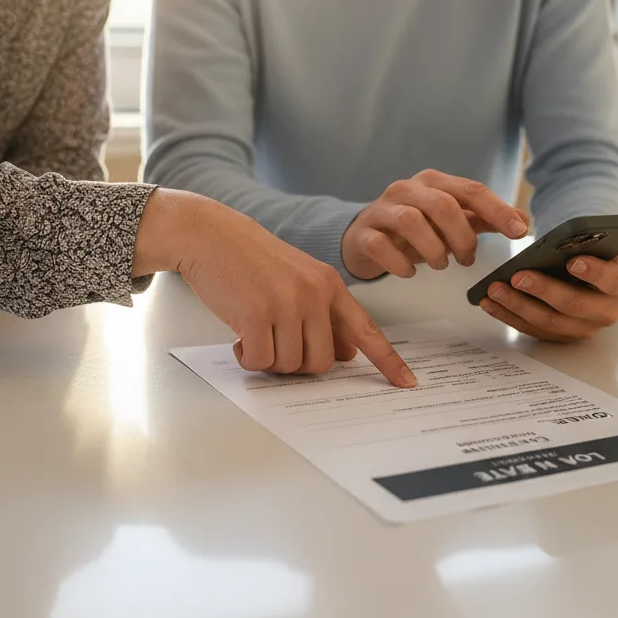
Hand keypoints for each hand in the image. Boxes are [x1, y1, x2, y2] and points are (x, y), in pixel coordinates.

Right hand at [132, 190, 416, 386]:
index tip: (407, 383)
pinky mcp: (257, 314)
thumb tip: (345, 355)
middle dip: (296, 364)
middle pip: (321, 362)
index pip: (367, 330)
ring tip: (255, 334)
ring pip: (291, 365)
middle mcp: (315, 294)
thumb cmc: (251, 261)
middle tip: (275, 345)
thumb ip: (324, 315)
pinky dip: (248, 359)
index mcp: (331, 285)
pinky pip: (261, 361)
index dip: (388, 361)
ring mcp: (287, 303)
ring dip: (269, 360)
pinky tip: (239, 339)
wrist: (211, 235)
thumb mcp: (298, 280)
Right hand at [342, 169, 530, 280]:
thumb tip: (522, 220)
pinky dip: (400, 262)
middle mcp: (407, 189)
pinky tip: (410, 272)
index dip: (498, 210)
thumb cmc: (413, 230)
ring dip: (433, 249)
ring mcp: (382, 209)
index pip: (471, 190)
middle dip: (462, 237)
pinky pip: (380, 245)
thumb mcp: (449, 222)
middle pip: (443, 205)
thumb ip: (482, 218)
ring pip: (411, 222)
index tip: (519, 231)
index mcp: (433, 182)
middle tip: (468, 260)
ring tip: (441, 265)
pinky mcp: (363, 233)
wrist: (364, 238)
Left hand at [477, 240, 617, 342]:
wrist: (584, 273)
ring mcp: (579, 328)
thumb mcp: (606, 242)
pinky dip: (507, 316)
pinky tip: (489, 302)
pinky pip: (530, 329)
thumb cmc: (592, 253)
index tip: (572, 261)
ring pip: (547, 321)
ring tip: (494, 289)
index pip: (610, 280)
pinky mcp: (557, 336)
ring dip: (517, 306)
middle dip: (543, 291)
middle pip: (572, 305)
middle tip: (518, 275)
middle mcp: (603, 312)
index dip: (593, 272)